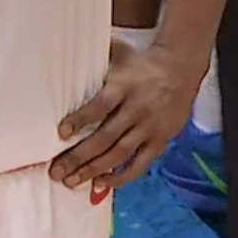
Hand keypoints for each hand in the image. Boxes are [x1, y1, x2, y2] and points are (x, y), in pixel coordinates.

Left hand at [50, 40, 204, 196]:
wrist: (181, 66)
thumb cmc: (142, 63)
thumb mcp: (120, 54)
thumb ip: (96, 61)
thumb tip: (65, 57)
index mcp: (125, 85)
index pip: (101, 105)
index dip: (81, 119)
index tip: (61, 133)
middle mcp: (138, 108)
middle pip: (106, 136)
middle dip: (79, 156)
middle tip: (56, 171)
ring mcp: (151, 126)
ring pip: (120, 153)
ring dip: (94, 170)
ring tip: (72, 181)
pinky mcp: (162, 138)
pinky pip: (141, 163)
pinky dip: (122, 176)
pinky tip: (102, 183)